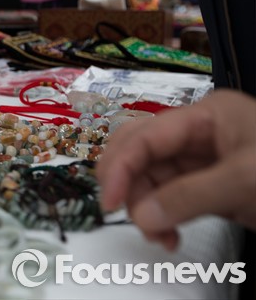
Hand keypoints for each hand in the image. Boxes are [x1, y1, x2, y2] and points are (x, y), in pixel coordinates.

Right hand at [97, 89, 255, 250]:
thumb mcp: (245, 181)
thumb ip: (189, 197)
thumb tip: (140, 216)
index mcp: (206, 116)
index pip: (146, 136)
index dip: (121, 166)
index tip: (110, 202)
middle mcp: (198, 133)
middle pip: (141, 153)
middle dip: (131, 186)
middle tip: (128, 217)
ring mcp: (204, 160)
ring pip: (152, 179)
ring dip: (147, 208)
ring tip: (160, 237)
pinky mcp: (211, 186)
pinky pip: (171, 198)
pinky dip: (163, 217)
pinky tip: (168, 235)